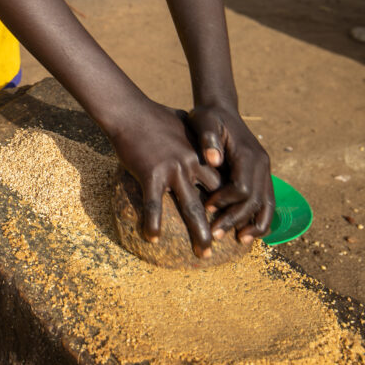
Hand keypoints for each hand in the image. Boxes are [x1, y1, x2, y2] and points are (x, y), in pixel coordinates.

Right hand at [111, 103, 221, 258]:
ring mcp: (173, 170)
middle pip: (214, 199)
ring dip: (199, 233)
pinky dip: (153, 223)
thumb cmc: (154, 115)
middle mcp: (191, 164)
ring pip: (191, 208)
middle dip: (223, 221)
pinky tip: (152, 238)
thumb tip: (199, 138)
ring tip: (204, 253)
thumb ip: (194, 135)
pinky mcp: (151, 174)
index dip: (230, 201)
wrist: (130, 111)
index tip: (234, 217)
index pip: (223, 182)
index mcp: (200, 154)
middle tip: (228, 242)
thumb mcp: (183, 123)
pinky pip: (153, 205)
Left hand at [186, 105, 274, 242]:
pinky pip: (267, 201)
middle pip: (255, 201)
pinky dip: (261, 219)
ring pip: (266, 204)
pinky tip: (247, 233)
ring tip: (238, 240)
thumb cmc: (208, 116)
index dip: (225, 201)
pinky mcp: (261, 175)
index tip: (206, 207)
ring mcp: (264, 170)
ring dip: (253, 225)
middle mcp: (261, 164)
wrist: (220, 109)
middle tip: (215, 235)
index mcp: (247, 154)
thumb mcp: (203, 120)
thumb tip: (213, 160)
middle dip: (236, 219)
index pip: (242, 188)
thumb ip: (208, 139)